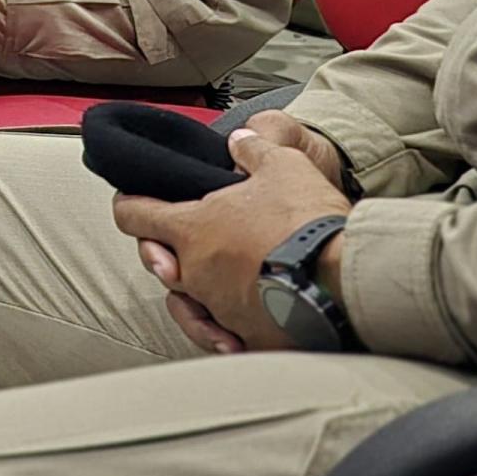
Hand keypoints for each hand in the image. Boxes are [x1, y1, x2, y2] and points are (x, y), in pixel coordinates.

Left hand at [113, 123, 353, 352]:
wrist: (348, 277)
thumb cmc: (308, 219)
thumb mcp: (283, 165)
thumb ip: (254, 150)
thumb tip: (240, 139)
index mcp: (192, 228)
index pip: (135, 216)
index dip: (128, 205)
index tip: (129, 202)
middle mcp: (196, 272)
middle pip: (159, 261)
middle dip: (161, 249)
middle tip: (175, 241)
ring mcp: (220, 307)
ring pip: (188, 301)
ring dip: (192, 290)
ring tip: (208, 280)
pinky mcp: (249, 336)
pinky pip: (221, 335)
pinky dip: (222, 330)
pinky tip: (231, 329)